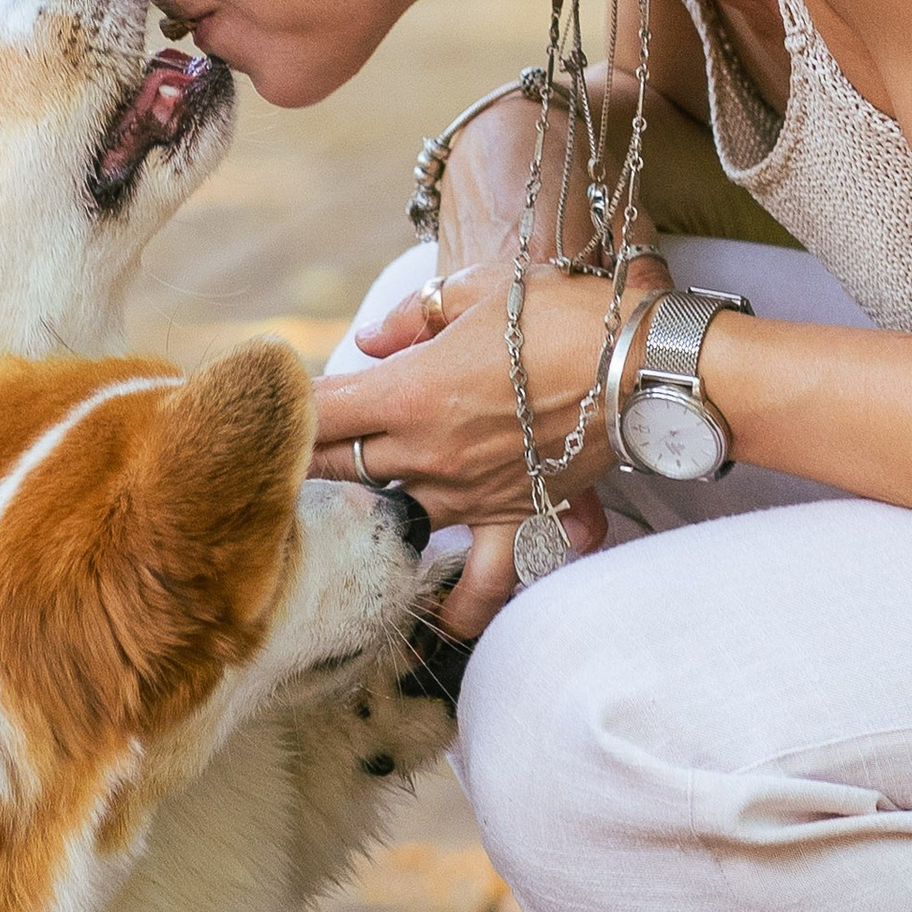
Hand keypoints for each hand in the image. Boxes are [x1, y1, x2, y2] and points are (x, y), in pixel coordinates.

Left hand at [311, 252, 636, 622]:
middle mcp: (428, 454)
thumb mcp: (480, 290)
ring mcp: (469, 495)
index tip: (269, 408)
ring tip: (346, 516)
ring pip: (393, 521)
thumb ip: (414, 317)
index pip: (317, 412)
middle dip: (311, 462)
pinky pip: (482, 579)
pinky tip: (440, 621)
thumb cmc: (562, 315)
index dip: (285, 411)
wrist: (642, 364)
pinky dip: (460, 603)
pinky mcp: (514, 517)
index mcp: (407, 393)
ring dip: (368, 516)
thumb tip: (370, 340)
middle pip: (339, 471)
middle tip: (295, 459)